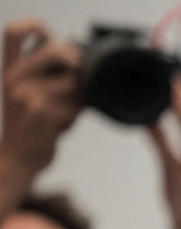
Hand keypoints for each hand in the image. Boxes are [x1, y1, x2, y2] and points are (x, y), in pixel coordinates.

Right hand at [0, 19, 81, 215]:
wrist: (17, 160)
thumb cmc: (31, 126)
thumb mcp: (29, 94)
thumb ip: (46, 75)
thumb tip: (79, 57)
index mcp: (10, 70)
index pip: (14, 32)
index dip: (35, 26)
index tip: (51, 39)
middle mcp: (14, 78)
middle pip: (56, 50)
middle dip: (76, 63)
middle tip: (78, 82)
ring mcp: (27, 94)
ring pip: (74, 81)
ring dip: (80, 97)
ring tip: (70, 112)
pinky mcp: (42, 113)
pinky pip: (76, 106)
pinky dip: (76, 116)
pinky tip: (64, 127)